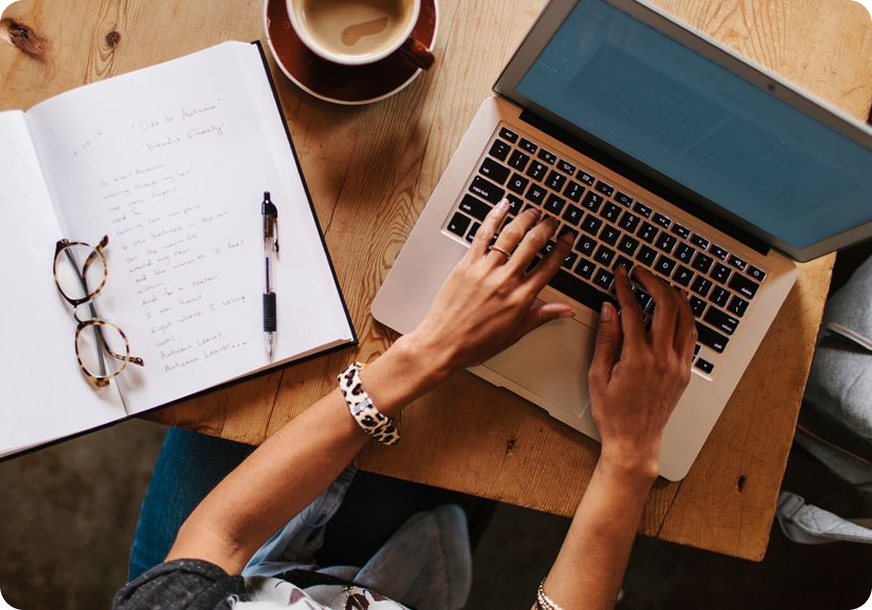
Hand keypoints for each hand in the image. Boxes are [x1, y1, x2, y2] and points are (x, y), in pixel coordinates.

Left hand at [407, 200, 575, 375]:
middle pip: (533, 244)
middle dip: (546, 227)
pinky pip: (483, 234)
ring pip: (510, 235)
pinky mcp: (466, 264)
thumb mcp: (515, 333)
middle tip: (552, 221)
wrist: (443, 344)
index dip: (562, 249)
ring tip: (533, 211)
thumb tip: (565, 310)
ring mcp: (485, 270)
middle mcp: (505, 280)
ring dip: (525, 218)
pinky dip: (494, 217)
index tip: (568, 238)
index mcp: (521, 298)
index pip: (549, 266)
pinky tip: (503, 206)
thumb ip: (541, 315)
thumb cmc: (476, 342)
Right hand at [588, 266, 695, 477]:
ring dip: (673, 295)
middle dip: (653, 283)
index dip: (625, 288)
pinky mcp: (685, 371)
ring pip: (684, 318)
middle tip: (640, 273)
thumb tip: (609, 309)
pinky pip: (691, 336)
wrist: (635, 441)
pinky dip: (685, 316)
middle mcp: (662, 360)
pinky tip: (677, 308)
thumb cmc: (613, 413)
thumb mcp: (598, 375)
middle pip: (665, 306)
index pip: (633, 311)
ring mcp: (678, 365)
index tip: (620, 275)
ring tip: (660, 284)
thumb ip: (605, 339)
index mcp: (637, 360)